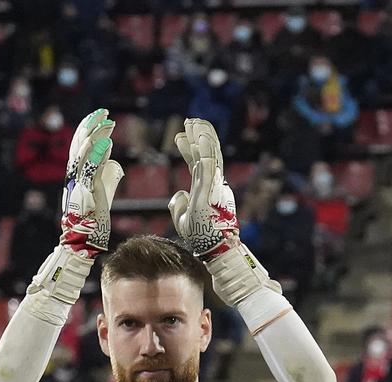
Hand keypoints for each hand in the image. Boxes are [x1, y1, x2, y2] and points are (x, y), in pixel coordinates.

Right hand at [59, 108, 123, 258]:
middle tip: (104, 112)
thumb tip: (110, 155)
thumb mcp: (97, 190)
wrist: (81, 243)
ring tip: (108, 122)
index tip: (97, 115)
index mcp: (73, 176)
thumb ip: (102, 173)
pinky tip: (108, 144)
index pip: (78, 146)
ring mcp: (79, 186)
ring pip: (84, 155)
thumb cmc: (90, 220)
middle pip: (79, 146)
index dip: (86, 129)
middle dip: (91, 126)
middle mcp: (72, 178)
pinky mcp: (87, 194)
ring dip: (97, 137)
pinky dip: (99, 156)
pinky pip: (92, 172)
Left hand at [168, 118, 238, 258]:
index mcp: (206, 189)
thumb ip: (179, 205)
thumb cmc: (201, 237)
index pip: (196, 163)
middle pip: (205, 154)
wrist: (213, 249)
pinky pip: (209, 164)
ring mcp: (213, 185)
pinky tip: (201, 136)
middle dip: (197, 136)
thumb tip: (178, 193)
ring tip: (193, 121)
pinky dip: (206, 149)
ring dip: (201, 136)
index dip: (188, 149)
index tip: (179, 137)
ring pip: (209, 155)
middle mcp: (213, 184)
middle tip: (189, 121)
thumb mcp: (183, 219)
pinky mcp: (211, 189)